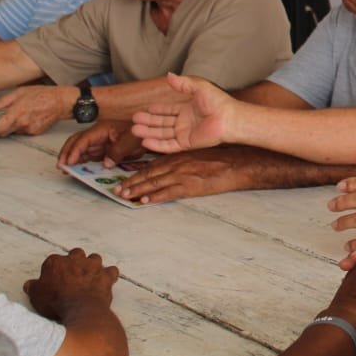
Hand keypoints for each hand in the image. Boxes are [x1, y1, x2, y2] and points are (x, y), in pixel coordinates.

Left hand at [0, 86, 77, 136]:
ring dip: (12, 126)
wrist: (62, 102)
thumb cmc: (44, 94)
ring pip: (14, 131)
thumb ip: (5, 100)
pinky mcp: (36, 132)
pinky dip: (22, 126)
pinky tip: (29, 117)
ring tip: (20, 115)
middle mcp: (21, 123)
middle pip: (4, 132)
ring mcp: (29, 129)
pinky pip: (24, 131)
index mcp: (16, 113)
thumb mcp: (22, 91)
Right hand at [24, 248, 118, 320]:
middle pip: (76, 254)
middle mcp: (76, 259)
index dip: (53, 270)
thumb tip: (29, 284)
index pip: (53, 261)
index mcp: (56, 262)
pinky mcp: (106, 275)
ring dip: (92, 266)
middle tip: (72, 275)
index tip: (53, 280)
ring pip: (94, 258)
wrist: (79, 309)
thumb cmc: (55, 302)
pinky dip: (109, 276)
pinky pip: (111, 271)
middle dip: (75, 262)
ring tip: (88, 277)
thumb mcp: (36, 296)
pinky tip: (106, 281)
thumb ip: (33, 287)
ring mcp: (93, 266)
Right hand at [58, 121, 142, 166]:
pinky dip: (82, 162)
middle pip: (76, 142)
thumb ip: (119, 151)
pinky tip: (78, 170)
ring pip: (81, 150)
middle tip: (60, 166)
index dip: (75, 151)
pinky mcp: (104, 149)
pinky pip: (90, 155)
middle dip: (67, 153)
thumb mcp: (132, 141)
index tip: (69, 162)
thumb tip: (105, 164)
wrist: (150, 131)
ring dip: (73, 159)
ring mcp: (100, 142)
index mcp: (103, 129)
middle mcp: (98, 135)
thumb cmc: (142, 132)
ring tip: (66, 170)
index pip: (83, 140)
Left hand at [112, 147, 256, 203]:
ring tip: (124, 196)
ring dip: (137, 190)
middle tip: (117, 190)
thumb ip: (183, 159)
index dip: (137, 173)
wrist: (238, 164)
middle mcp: (177, 164)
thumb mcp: (199, 153)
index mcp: (179, 155)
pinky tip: (145, 201)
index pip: (152, 165)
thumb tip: (171, 166)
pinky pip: (169, 193)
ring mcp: (183, 175)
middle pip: (149, 174)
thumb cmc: (222, 157)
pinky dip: (156, 197)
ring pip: (154, 183)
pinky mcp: (191, 187)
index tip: (124, 179)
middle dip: (131, 183)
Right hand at [130, 74, 230, 152]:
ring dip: (149, 132)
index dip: (156, 110)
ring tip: (135, 130)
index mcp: (188, 109)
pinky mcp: (187, 143)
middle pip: (162, 123)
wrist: (229, 118)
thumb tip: (169, 75)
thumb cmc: (218, 102)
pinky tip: (145, 142)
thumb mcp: (199, 87)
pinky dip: (157, 145)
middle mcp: (185, 122)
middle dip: (148, 122)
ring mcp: (185, 133)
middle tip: (134, 120)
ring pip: (162, 134)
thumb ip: (183, 83)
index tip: (144, 109)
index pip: (168, 111)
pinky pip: (169, 145)